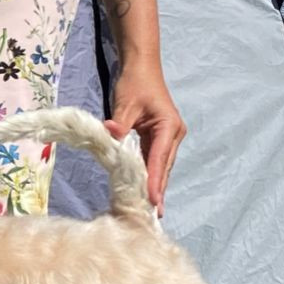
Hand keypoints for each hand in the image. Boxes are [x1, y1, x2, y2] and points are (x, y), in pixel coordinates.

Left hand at [104, 63, 185, 216]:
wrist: (140, 67)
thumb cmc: (135, 82)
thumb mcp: (125, 103)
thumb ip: (119, 122)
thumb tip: (110, 133)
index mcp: (169, 126)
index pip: (159, 159)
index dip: (155, 181)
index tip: (152, 201)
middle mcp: (173, 135)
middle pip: (163, 168)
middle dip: (157, 191)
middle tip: (151, 216)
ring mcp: (167, 138)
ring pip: (160, 167)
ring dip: (155, 187)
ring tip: (150, 211)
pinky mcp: (158, 140)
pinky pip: (154, 162)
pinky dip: (149, 177)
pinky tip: (145, 194)